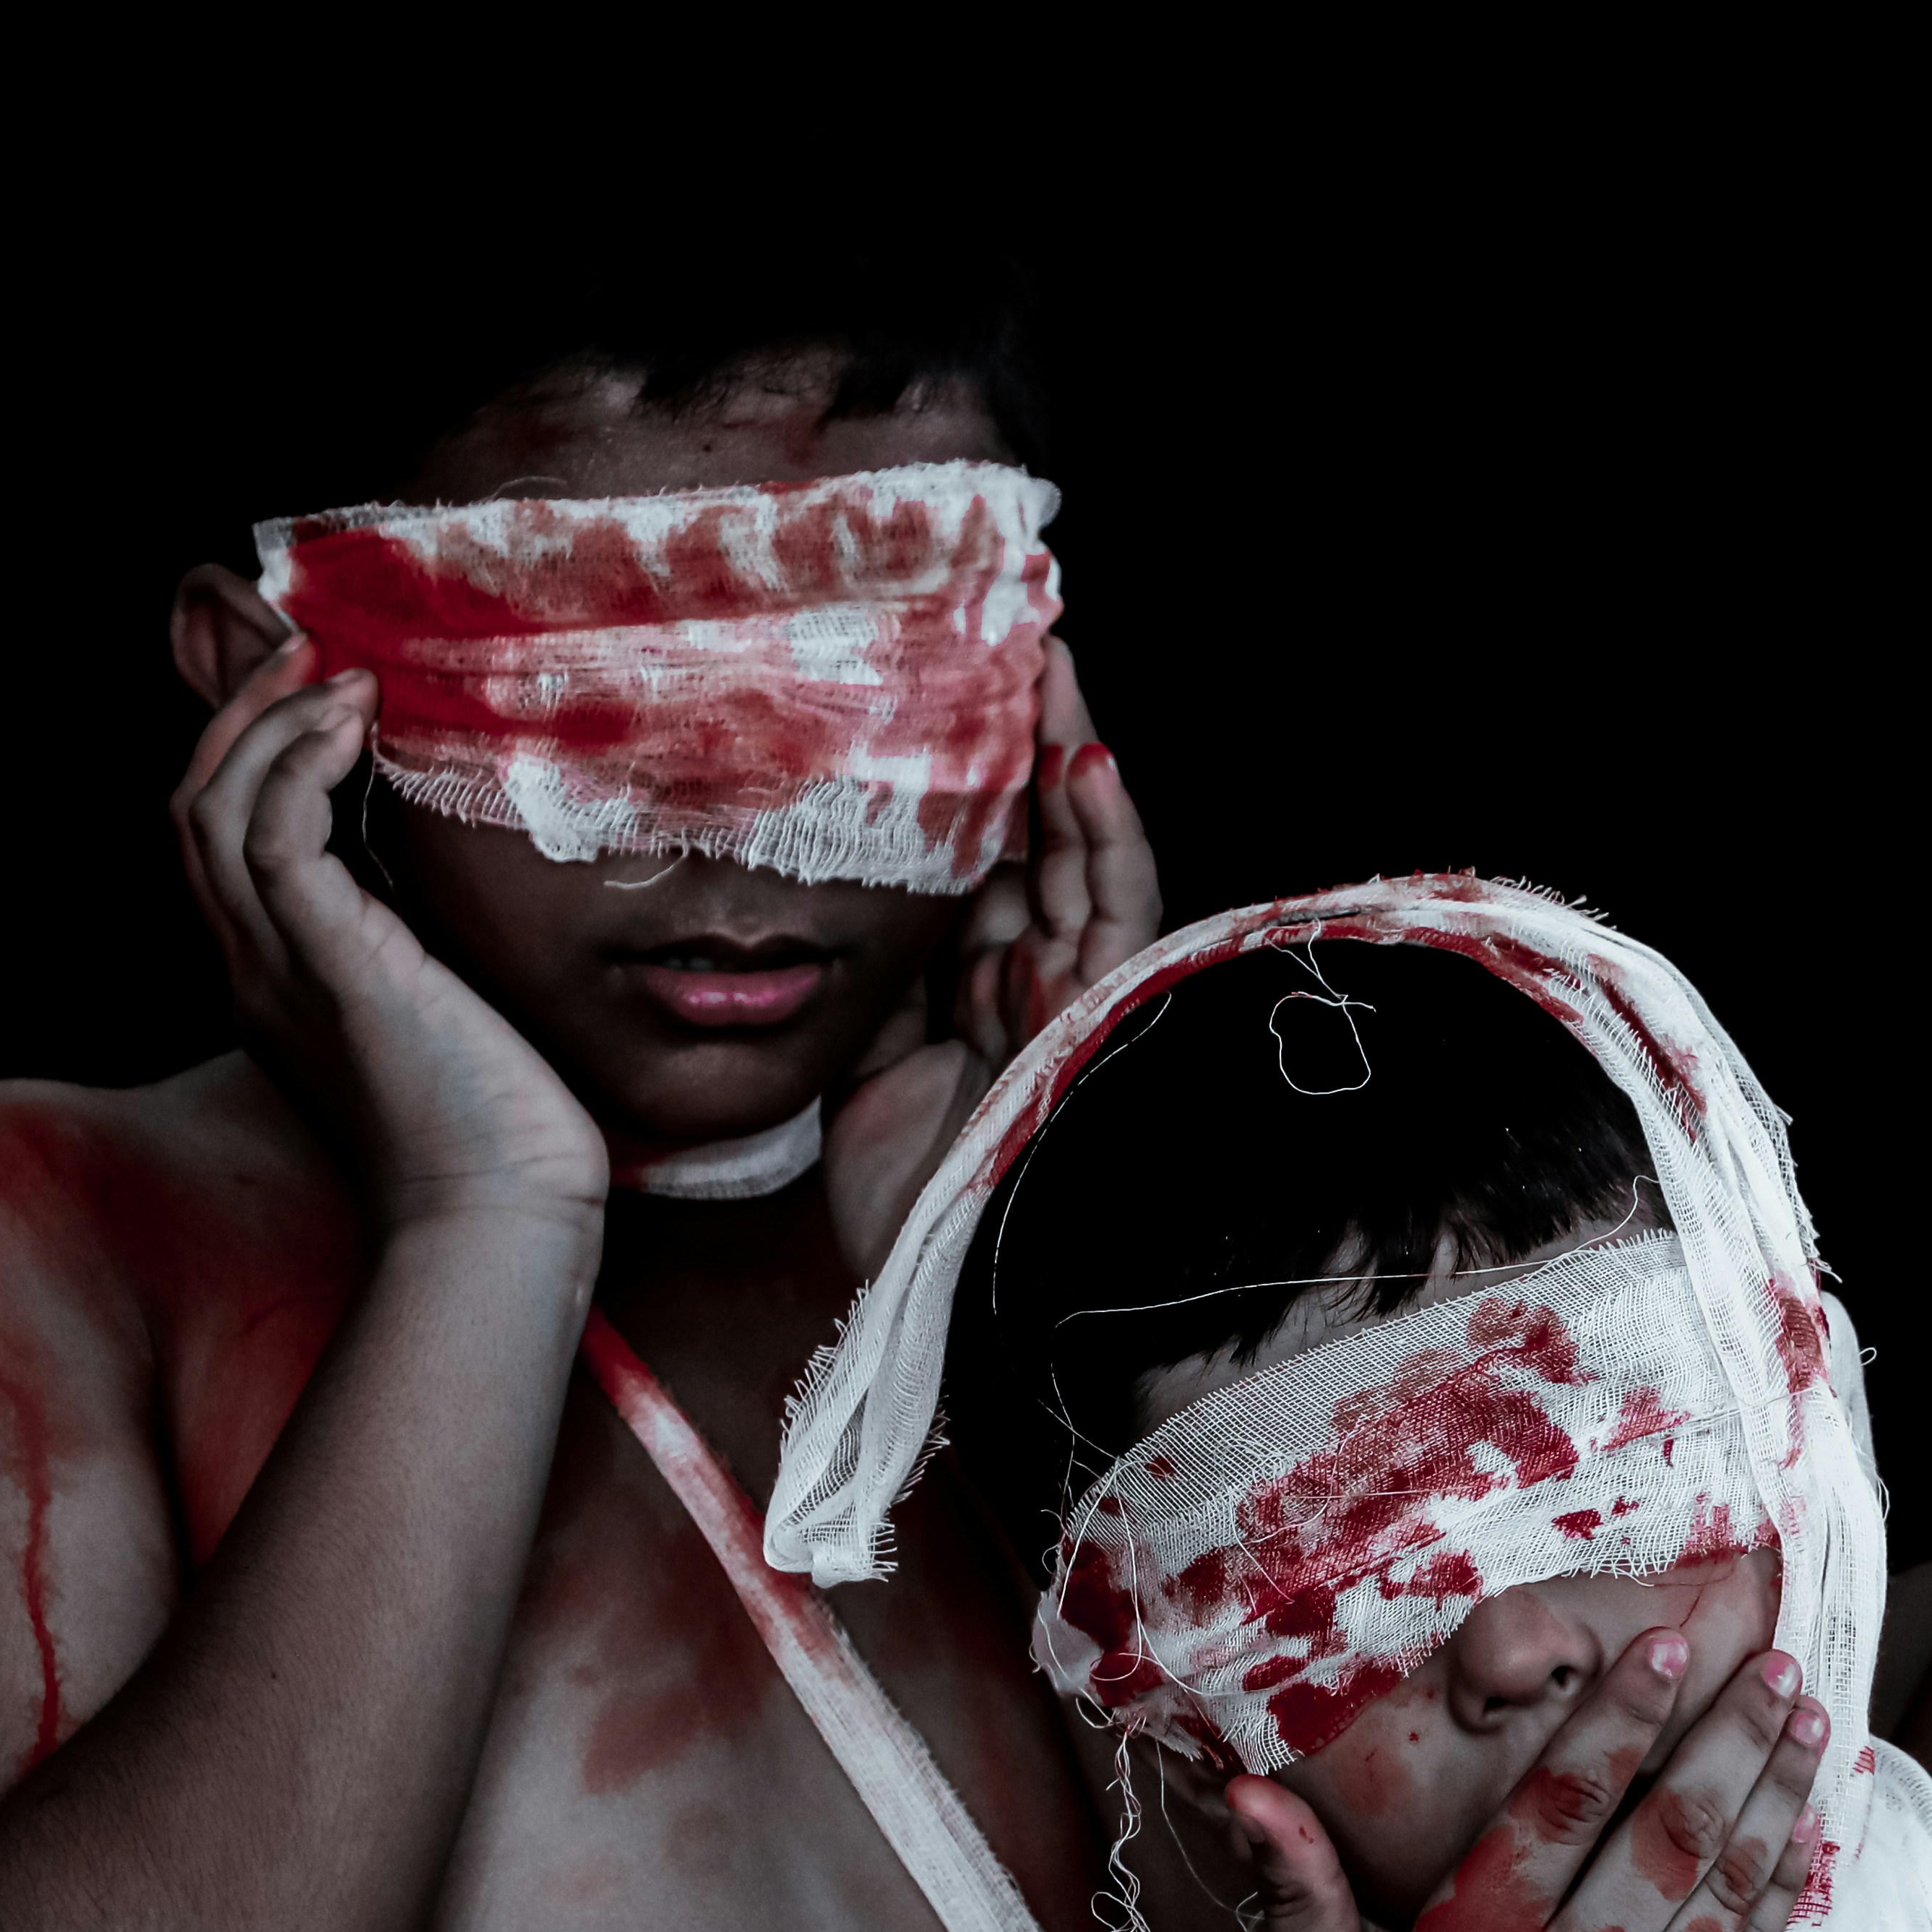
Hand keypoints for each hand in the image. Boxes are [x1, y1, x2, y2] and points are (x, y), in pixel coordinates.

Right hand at [172, 637, 604, 1235]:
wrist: (497, 1224)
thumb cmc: (495, 1141)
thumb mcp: (445, 1023)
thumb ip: (423, 958)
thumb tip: (461, 896)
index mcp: (276, 986)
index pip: (221, 847)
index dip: (248, 759)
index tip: (313, 699)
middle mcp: (257, 973)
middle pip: (194, 811)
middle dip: (242, 718)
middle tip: (307, 653)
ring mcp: (280, 971)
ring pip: (214, 810)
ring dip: (270, 723)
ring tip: (334, 672)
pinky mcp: (329, 967)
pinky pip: (272, 838)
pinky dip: (298, 766)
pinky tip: (351, 726)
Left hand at [830, 639, 1157, 1271]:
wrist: (958, 1291)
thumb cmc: (910, 1205)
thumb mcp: (851, 1072)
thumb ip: (852, 985)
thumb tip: (813, 892)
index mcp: (961, 994)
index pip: (958, 867)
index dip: (947, 787)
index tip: (917, 700)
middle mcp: (1022, 981)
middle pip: (1021, 841)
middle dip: (1009, 743)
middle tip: (989, 639)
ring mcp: (1069, 991)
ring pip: (1074, 852)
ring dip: (1063, 753)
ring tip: (1045, 662)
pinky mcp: (1108, 1008)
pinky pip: (1118, 906)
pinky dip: (1107, 831)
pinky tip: (1087, 759)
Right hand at [1220, 1635, 1831, 1931]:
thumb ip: (1299, 1887)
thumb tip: (1243, 1792)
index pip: (1563, 1803)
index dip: (1622, 1717)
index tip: (1672, 1644)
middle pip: (1671, 1829)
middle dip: (1729, 1736)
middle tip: (1775, 1662)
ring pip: (1727, 1882)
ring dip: (1776, 1791)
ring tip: (1806, 1716)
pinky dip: (1785, 1879)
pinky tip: (1806, 1816)